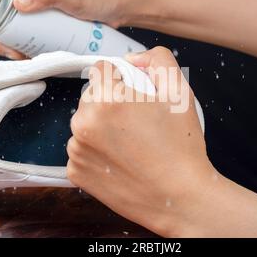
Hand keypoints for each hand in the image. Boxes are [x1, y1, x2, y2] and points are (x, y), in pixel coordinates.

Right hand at [0, 0, 132, 58]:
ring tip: (20, 52)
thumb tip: (19, 2)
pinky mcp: (46, 18)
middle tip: (5, 41)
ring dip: (9, 37)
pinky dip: (23, 42)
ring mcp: (39, 3)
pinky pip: (27, 29)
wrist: (120, 7)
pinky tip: (30, 52)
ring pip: (10, 18)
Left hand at [66, 47, 217, 236]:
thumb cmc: (181, 148)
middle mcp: (83, 122)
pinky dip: (96, 151)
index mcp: (107, 98)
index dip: (122, 79)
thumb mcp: (180, 92)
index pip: (102, 69)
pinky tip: (120, 159)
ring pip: (85, 122)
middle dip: (110, 102)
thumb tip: (133, 58)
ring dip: (101, 126)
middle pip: (91, 95)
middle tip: (137, 122)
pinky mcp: (75, 171)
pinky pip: (81, 148)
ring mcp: (76, 149)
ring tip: (130, 143)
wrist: (180, 198)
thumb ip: (158, 60)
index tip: (135, 95)